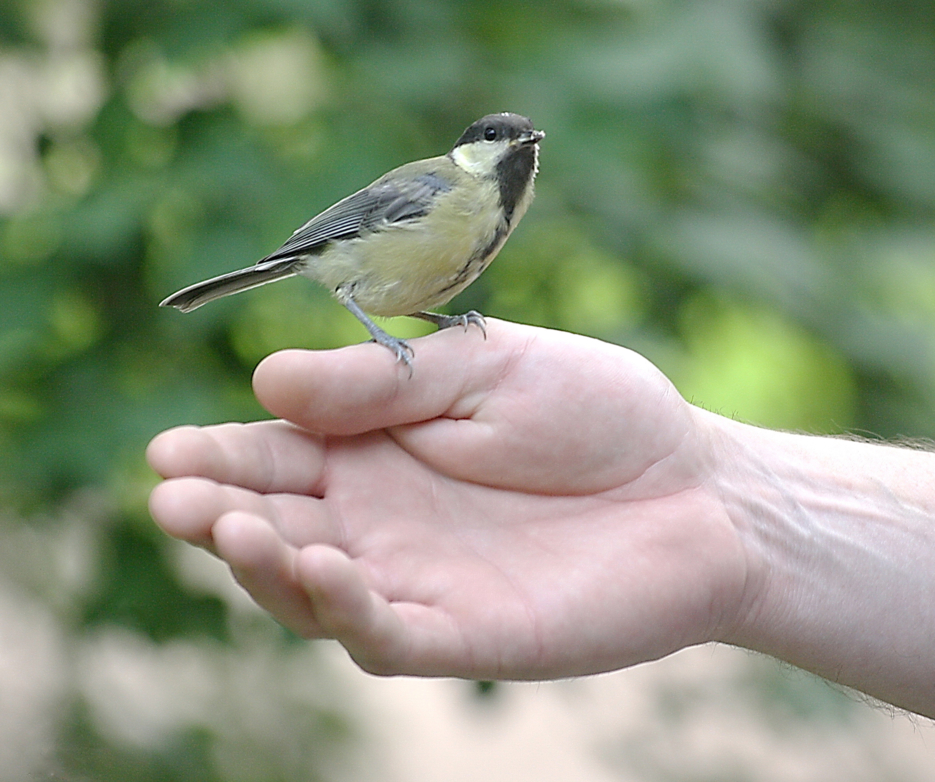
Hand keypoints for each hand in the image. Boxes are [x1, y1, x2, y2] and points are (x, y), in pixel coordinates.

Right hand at [147, 320, 748, 678]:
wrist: (694, 486)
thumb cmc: (596, 413)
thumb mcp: (485, 366)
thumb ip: (382, 381)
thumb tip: (265, 378)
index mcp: (380, 447)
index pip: (278, 453)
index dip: (221, 453)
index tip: (169, 448)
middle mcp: (384, 519)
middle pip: (279, 523)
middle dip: (220, 511)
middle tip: (174, 496)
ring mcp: (419, 580)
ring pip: (312, 590)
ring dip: (262, 564)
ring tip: (232, 526)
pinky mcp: (464, 634)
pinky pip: (383, 635)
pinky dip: (342, 610)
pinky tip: (318, 569)